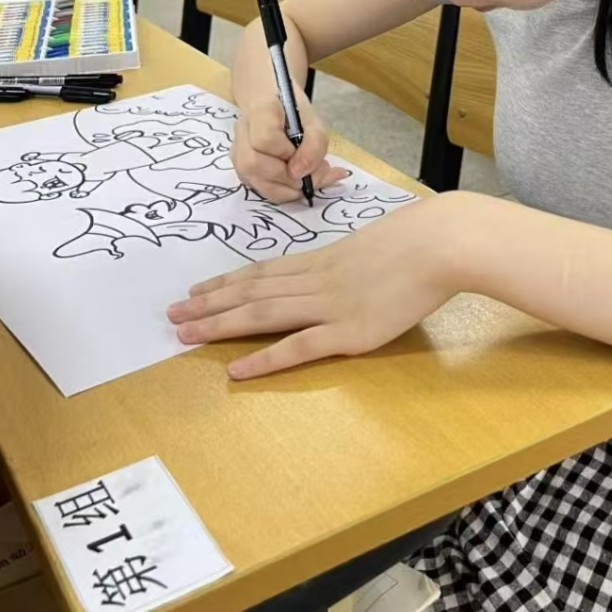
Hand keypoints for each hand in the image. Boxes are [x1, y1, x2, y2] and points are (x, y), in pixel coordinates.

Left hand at [166, 193, 460, 377]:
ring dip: (220, 325)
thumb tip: (344, 270)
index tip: (196, 291)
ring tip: (185, 336)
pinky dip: (264, 359)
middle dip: (209, 305)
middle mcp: (316, 281)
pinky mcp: (348, 332)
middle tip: (171, 317)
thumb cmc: (418, 240)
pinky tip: (236, 371)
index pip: (263, 273)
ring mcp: (330, 306)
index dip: (226, 283)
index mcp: (322, 261)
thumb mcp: (374, 245)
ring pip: (262, 316)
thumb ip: (352, 261)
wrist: (440, 243)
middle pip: (252, 293)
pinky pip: (297, 347)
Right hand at [232, 91, 345, 203]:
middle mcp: (242, 131)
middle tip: (311, 174)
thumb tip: (299, 174)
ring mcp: (236, 151)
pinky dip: (282, 191)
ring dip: (286, 189)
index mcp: (260, 109)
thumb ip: (314, 146)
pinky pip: (259, 188)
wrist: (273, 104)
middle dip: (286, 177)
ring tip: (307, 180)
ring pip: (254, 182)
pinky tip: (297, 183)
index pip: (265, 139)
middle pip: (252, 164)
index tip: (300, 150)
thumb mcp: (314, 123)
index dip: (286, 152)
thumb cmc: (294, 112)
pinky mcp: (240, 169)